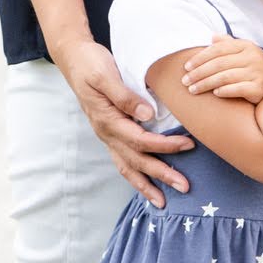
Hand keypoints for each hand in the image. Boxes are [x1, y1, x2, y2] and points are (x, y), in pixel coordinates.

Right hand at [58, 36, 190, 207]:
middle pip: (137, 161)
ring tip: (164, 202)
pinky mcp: (110, 134)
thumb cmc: (91, 65)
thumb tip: (147, 114)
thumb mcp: (105, 75)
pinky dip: (136, 176)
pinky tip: (147, 185)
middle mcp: (107, 133)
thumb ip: (125, 95)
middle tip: (185, 187)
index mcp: (108, 120)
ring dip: (147, 185)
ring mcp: (107, 136)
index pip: (141, 140)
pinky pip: (123, 161)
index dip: (166, 145)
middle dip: (161, 175)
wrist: (74, 60)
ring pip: (128, 167)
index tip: (188, 145)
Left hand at [179, 36, 262, 104]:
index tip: (186, 67)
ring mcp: (258, 72)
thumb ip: (227, 44)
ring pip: (225, 77)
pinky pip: (238, 89)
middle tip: (185, 81)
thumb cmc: (251, 68)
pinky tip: (214, 94)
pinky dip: (224, 90)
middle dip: (199, 73)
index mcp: (245, 45)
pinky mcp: (260, 88)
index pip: (217, 49)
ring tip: (193, 90)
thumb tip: (213, 35)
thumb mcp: (241, 53)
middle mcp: (252, 56)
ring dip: (206, 84)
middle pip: (219, 64)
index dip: (200, 58)